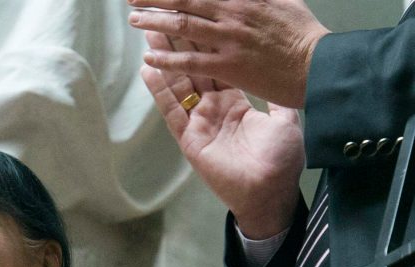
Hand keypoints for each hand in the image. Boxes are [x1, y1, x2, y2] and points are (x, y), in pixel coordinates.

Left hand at [128, 0, 329, 107]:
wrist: (318, 64)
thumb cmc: (304, 35)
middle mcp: (233, 12)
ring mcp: (229, 39)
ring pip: (183, 26)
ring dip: (155, 22)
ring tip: (135, 19)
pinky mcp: (230, 66)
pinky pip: (191, 61)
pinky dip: (168, 60)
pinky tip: (150, 58)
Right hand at [140, 35, 304, 238]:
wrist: (271, 193)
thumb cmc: (281, 162)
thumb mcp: (285, 122)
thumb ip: (279, 98)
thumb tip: (287, 76)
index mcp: (236, 103)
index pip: (218, 63)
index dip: (207, 39)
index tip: (198, 17)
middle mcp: (215, 109)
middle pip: (194, 67)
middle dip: (180, 38)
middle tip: (167, 13)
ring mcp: (200, 124)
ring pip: (178, 83)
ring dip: (164, 56)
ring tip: (150, 30)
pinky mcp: (190, 140)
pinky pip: (172, 112)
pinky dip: (161, 91)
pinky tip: (148, 69)